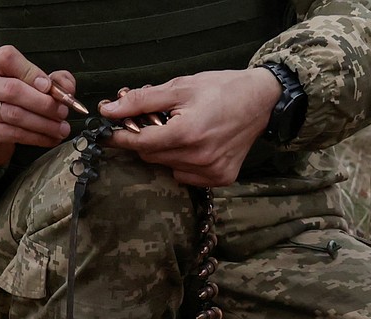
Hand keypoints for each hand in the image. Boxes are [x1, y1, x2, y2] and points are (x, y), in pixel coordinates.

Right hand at [0, 46, 75, 167]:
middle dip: (43, 103)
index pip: (8, 59)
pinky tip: (49, 139)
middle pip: (12, 90)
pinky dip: (35, 138)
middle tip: (62, 112)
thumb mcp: (32, 85)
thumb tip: (67, 88)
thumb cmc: (12, 102)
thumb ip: (53, 81)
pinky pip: (11, 133)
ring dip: (43, 124)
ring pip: (13, 114)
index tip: (50, 87)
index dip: (31, 73)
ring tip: (61, 129)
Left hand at [99, 69, 282, 186]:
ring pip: (167, 166)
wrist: (262, 100)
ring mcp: (211, 172)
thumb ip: (142, 100)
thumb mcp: (180, 87)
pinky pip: (185, 176)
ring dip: (166, 150)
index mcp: (187, 133)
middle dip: (147, 139)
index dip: (121, 136)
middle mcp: (199, 158)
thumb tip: (109, 110)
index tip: (109, 132)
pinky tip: (198, 145)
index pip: (140, 143)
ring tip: (182, 130)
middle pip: (151, 156)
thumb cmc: (221, 88)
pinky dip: (183, 162)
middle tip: (157, 121)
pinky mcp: (221, 178)